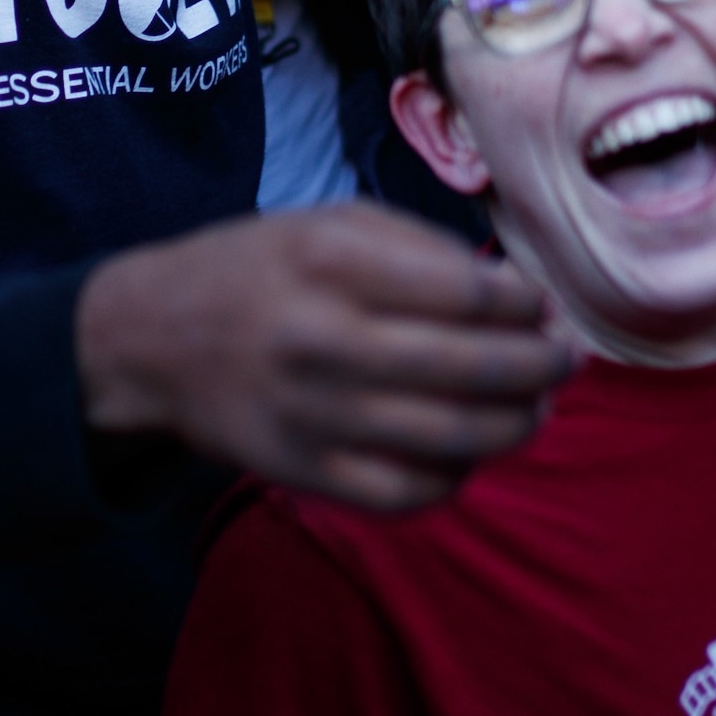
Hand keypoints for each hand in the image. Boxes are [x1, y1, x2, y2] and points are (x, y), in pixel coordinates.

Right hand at [77, 204, 573, 513]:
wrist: (151, 338)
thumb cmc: (261, 268)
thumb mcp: (331, 223)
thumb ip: (424, 248)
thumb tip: (516, 296)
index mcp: (334, 261)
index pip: (469, 293)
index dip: (527, 306)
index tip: (542, 307)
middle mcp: (325, 338)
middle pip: (473, 369)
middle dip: (541, 367)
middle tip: (563, 361)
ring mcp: (314, 413)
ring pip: (452, 439)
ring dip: (515, 426)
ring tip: (534, 408)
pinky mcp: (303, 470)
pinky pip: (406, 493)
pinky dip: (455, 478)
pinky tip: (470, 452)